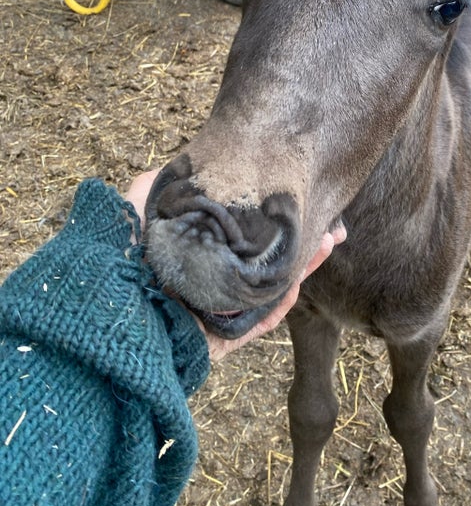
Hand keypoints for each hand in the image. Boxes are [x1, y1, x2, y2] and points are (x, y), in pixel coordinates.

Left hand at [123, 170, 346, 360]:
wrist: (106, 319)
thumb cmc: (115, 263)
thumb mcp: (129, 213)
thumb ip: (150, 190)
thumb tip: (171, 166)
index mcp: (190, 254)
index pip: (239, 233)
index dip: (268, 216)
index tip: (293, 195)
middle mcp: (206, 280)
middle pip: (262, 257)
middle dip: (295, 238)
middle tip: (327, 221)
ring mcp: (217, 310)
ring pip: (269, 285)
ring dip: (300, 265)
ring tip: (329, 240)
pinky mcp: (223, 339)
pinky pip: (261, 321)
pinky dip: (283, 302)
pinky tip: (301, 277)